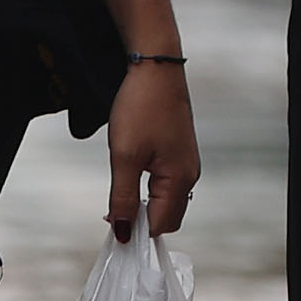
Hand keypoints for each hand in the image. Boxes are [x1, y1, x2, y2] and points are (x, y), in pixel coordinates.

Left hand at [105, 62, 198, 236]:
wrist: (155, 68)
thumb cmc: (141, 107)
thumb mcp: (124, 156)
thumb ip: (122, 198)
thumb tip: (122, 232)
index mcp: (180, 180)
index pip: (160, 226)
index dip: (135, 231)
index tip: (111, 228)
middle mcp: (189, 176)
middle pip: (166, 218)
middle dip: (141, 221)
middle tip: (111, 212)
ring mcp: (186, 164)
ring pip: (165, 201)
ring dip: (143, 205)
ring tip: (118, 196)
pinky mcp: (179, 154)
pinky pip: (166, 185)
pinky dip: (148, 191)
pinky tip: (130, 178)